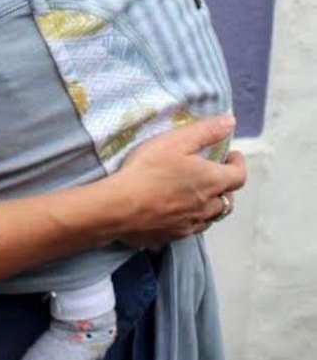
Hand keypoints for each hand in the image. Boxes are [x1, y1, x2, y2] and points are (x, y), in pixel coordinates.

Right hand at [114, 115, 244, 247]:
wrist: (121, 206)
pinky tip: (177, 211)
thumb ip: (205, 131)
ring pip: (211, 217)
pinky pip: (191, 228)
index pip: (239, 176)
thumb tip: (230, 122)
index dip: (239, 164)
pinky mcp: (172, 237)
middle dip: (225, 186)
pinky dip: (192, 218)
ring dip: (211, 205)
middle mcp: (206, 207)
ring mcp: (190, 225)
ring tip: (198, 193)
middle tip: (214, 173)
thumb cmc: (148, 168)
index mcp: (210, 182)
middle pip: (228, 200)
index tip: (232, 155)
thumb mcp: (176, 141)